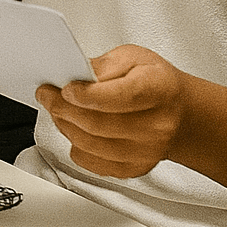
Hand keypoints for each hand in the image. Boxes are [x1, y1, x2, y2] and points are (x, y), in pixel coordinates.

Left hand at [37, 44, 187, 178]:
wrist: (180, 114)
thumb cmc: (156, 83)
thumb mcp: (134, 58)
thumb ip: (103, 65)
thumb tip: (73, 73)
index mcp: (158, 89)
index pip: (119, 96)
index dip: (87, 95)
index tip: (65, 88)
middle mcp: (156, 125)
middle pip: (98, 123)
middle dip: (63, 108)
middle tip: (47, 95)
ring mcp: (146, 151)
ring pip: (90, 144)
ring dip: (64, 126)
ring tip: (58, 110)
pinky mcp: (134, 168)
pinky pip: (93, 163)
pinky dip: (75, 146)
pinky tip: (75, 130)